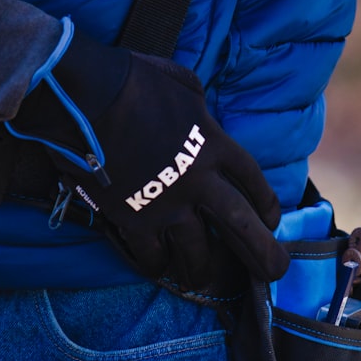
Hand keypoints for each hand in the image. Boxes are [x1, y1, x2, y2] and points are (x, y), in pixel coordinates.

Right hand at [7, 19, 289, 289]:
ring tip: (203, 280)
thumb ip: (200, 108)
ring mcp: (168, 204)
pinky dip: (156, 265)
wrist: (85, 96)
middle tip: (274, 272)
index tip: (271, 221)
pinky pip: (152, 255)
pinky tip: (158, 269)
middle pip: (241, 226)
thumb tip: (200, 115)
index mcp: (216, 145)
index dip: (267, 204)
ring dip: (202, 269)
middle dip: (262, 253)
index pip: (254, 183)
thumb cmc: (133, 80)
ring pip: (197, 252)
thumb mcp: (184, 83)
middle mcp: (200, 181)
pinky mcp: (134, 219)